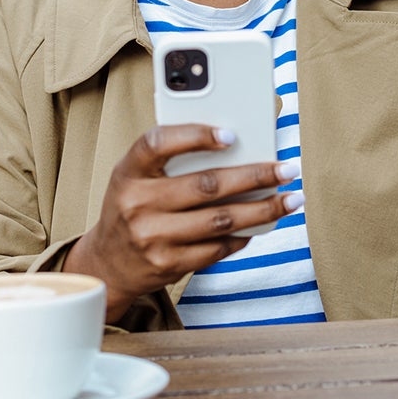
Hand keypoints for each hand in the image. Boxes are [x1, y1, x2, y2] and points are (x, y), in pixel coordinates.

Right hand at [62, 125, 300, 321]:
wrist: (107, 263)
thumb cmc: (132, 207)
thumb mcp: (136, 178)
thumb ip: (172, 162)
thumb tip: (236, 149)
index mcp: (128, 172)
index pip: (158, 143)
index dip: (194, 135)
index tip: (232, 134)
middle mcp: (137, 203)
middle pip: (206, 184)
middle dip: (255, 175)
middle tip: (286, 169)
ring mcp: (152, 237)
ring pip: (220, 219)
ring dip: (263, 210)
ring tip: (290, 200)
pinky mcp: (167, 264)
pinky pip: (216, 248)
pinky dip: (242, 236)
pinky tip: (259, 227)